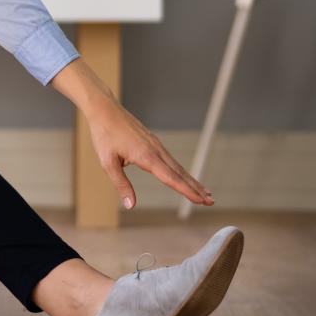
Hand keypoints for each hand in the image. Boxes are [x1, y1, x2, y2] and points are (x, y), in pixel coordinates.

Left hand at [87, 101, 213, 209]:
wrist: (105, 110)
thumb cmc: (104, 135)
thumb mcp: (107, 162)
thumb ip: (121, 184)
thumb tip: (130, 205)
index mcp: (146, 156)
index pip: (171, 178)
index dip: (186, 191)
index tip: (200, 200)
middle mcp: (155, 150)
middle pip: (180, 173)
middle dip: (196, 188)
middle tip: (211, 201)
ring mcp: (156, 145)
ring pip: (177, 166)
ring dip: (191, 180)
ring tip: (205, 192)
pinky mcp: (153, 142)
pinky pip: (170, 159)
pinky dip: (181, 170)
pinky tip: (184, 176)